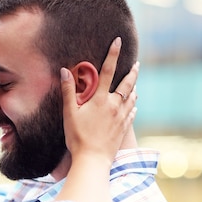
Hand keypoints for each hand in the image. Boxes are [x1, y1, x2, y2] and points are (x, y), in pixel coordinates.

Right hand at [61, 37, 137, 162]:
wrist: (93, 160)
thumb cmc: (77, 137)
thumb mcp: (69, 113)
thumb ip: (68, 91)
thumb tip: (65, 71)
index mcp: (101, 99)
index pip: (107, 71)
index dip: (112, 55)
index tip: (118, 41)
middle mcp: (114, 105)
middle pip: (127, 84)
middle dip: (132, 72)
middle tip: (136, 63)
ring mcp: (121, 117)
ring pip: (132, 98)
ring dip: (134, 88)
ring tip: (135, 83)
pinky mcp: (123, 129)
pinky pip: (132, 114)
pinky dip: (133, 106)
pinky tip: (134, 106)